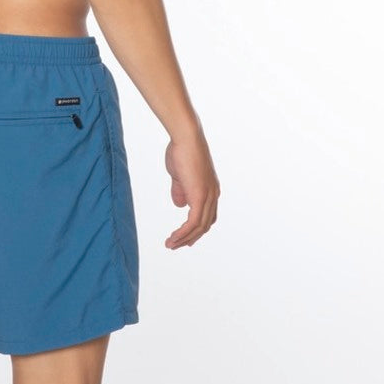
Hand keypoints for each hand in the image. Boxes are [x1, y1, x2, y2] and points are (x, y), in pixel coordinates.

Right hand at [164, 120, 219, 248]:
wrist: (186, 138)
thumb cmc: (181, 151)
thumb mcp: (179, 175)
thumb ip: (180, 190)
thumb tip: (179, 205)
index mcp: (210, 190)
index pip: (208, 216)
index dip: (197, 229)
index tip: (185, 237)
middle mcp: (213, 195)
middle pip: (205, 225)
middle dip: (190, 237)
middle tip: (176, 245)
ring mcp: (208, 196)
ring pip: (199, 227)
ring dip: (184, 238)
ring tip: (170, 245)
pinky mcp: (200, 196)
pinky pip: (193, 222)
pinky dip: (184, 233)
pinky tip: (174, 238)